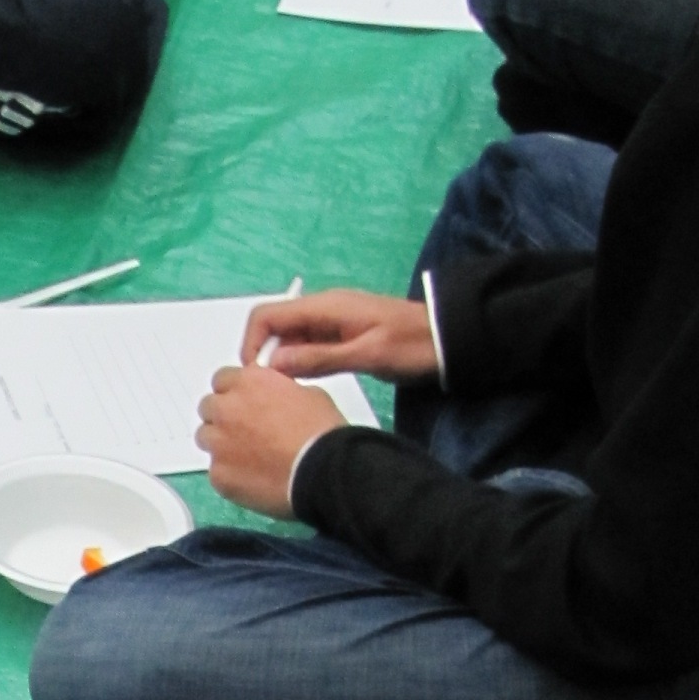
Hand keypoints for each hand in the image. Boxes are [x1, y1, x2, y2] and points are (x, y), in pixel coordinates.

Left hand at [196, 361, 346, 518]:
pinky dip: (229, 472)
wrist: (322, 471)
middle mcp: (226, 409)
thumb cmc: (321, 429)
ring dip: (220, 442)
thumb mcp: (307, 393)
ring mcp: (218, 444)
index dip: (235, 391)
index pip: (222, 379)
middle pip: (209, 407)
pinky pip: (215, 470)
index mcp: (248, 383)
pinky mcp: (218, 475)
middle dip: (223, 415)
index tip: (246, 403)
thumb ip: (278, 390)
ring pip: (205, 437)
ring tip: (245, 455)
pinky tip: (250, 478)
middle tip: (245, 430)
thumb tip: (273, 397)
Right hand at [243, 288, 436, 385]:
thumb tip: (273, 364)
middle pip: (274, 326)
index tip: (255, 377)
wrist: (447, 339)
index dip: (252, 344)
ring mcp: (330, 321)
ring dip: (280, 361)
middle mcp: (322, 309)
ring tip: (283, 393)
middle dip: (263, 355)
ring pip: (288, 338)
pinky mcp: (339, 334)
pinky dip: (297, 362)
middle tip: (267, 390)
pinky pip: (306, 345)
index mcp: (325, 306)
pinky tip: (303, 386)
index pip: (267, 315)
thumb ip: (320, 358)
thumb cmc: (411, 346)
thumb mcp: (367, 355)